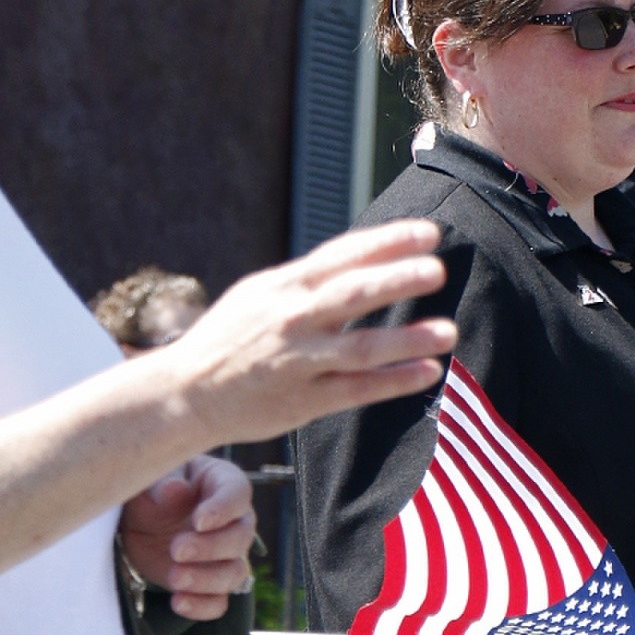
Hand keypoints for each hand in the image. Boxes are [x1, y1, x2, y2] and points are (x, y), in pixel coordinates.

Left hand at [119, 455, 255, 617]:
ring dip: (206, 579)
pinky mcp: (210, 584)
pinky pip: (218, 602)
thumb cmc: (150, 492)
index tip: (199, 521)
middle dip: (210, 548)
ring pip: (234, 574)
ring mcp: (226, 556)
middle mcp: (234, 521)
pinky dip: (202, 606)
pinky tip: (178, 602)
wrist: (140, 524)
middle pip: (240, 538)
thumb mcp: (149, 482)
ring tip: (174, 578)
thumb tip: (175, 488)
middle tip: (177, 550)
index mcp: (222, 484)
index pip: (237, 494)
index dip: (223, 509)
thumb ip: (161, 484)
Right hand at [165, 220, 454, 444]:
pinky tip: (428, 372)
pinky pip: (357, 390)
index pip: (342, 256)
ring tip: (448, 331)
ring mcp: (299, 362)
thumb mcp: (260, 295)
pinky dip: (394, 382)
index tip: (427, 234)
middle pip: (353, 294)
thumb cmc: (230, 340)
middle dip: (398, 279)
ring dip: (407, 339)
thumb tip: (359, 260)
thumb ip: (308, 281)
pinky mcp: (304, 401)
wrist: (186, 393)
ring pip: (361, 347)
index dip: (386, 242)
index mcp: (285, 286)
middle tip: (438, 270)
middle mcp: (293, 319)